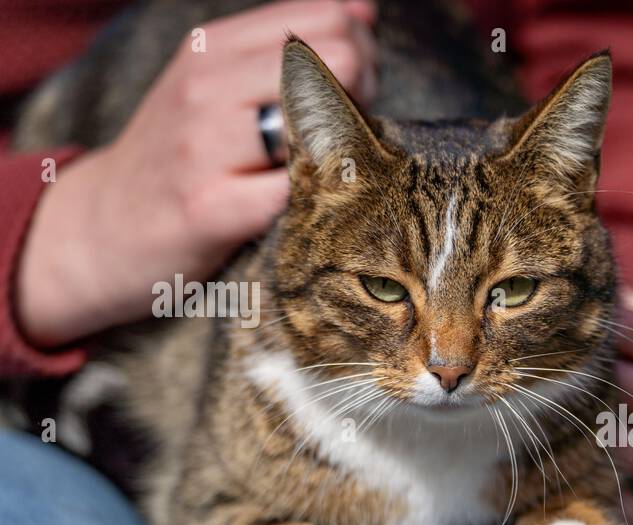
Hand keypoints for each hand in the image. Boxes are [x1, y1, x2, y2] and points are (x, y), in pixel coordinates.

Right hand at [16, 0, 377, 347]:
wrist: (102, 229)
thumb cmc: (179, 157)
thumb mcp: (217, 83)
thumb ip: (286, 48)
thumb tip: (363, 13)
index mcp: (213, 47)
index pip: (327, 18)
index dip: (361, 55)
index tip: (350, 93)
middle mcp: (206, 86)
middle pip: (338, 60)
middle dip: (363, 98)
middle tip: (346, 134)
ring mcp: (204, 145)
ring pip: (323, 121)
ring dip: (346, 148)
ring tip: (329, 170)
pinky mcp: (209, 208)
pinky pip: (297, 190)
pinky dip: (320, 199)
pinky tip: (312, 207)